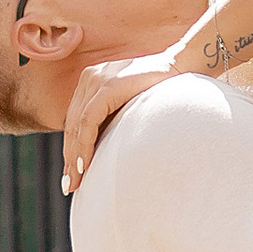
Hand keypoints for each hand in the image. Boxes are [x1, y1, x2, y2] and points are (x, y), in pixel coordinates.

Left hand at [61, 51, 176, 194]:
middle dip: (70, 157)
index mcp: (92, 81)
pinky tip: (85, 163)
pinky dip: (84, 144)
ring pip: (76, 124)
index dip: (71, 149)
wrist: (183, 65)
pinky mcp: (107, 86)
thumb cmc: (162, 89)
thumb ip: (114, 118)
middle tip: (69, 185)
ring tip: (76, 179)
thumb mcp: (130, 105)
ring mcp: (97, 79)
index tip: (72, 175)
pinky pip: (88, 120)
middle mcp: (90, 78)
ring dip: (74, 155)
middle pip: (71, 124)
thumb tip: (102, 149)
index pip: (74, 121)